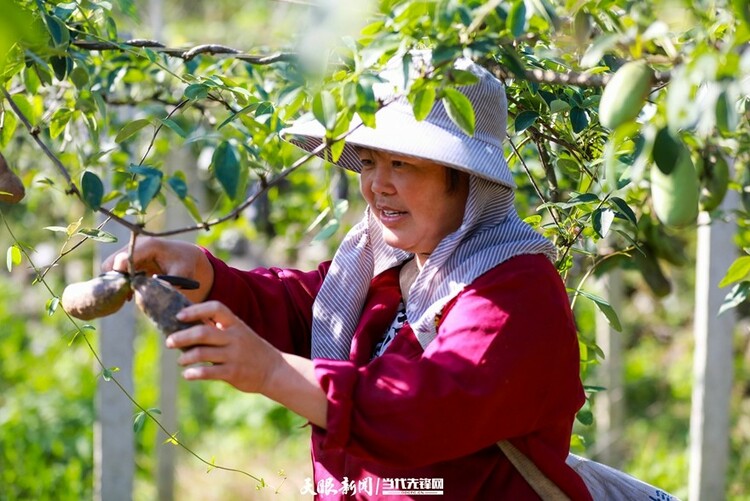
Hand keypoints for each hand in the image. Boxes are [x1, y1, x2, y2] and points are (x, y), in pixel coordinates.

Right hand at [101, 236, 213, 302]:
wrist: (185, 256)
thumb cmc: (185, 264)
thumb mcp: (183, 274)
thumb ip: (170, 282)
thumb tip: (152, 292)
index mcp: (149, 245)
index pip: (124, 259)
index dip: (122, 277)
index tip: (128, 292)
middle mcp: (135, 245)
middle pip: (111, 264)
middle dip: (117, 281)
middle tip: (128, 296)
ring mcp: (129, 250)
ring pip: (109, 268)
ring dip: (117, 283)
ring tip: (130, 294)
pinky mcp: (126, 258)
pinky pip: (113, 271)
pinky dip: (118, 282)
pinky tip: (130, 292)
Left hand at [166, 301, 282, 393]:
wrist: (273, 369)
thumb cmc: (249, 349)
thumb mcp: (238, 332)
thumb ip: (217, 326)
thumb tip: (188, 321)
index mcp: (235, 324)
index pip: (215, 308)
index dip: (196, 310)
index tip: (179, 316)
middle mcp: (234, 337)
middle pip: (203, 332)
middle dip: (181, 337)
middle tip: (169, 341)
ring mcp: (234, 355)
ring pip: (202, 353)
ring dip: (185, 357)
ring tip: (180, 361)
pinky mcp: (233, 373)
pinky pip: (208, 372)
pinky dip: (194, 374)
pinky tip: (188, 375)